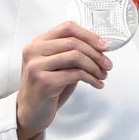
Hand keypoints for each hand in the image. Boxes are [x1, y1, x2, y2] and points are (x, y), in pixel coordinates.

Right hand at [16, 22, 112, 139]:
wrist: (30, 112)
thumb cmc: (48, 87)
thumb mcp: (59, 65)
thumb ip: (73, 53)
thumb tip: (101, 47)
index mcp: (39, 42)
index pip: (68, 28)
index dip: (90, 35)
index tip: (105, 46)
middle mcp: (34, 51)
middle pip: (74, 42)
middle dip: (97, 54)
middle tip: (108, 65)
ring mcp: (36, 66)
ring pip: (76, 56)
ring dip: (95, 67)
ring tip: (102, 76)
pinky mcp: (43, 81)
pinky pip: (76, 74)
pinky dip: (92, 79)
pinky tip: (97, 84)